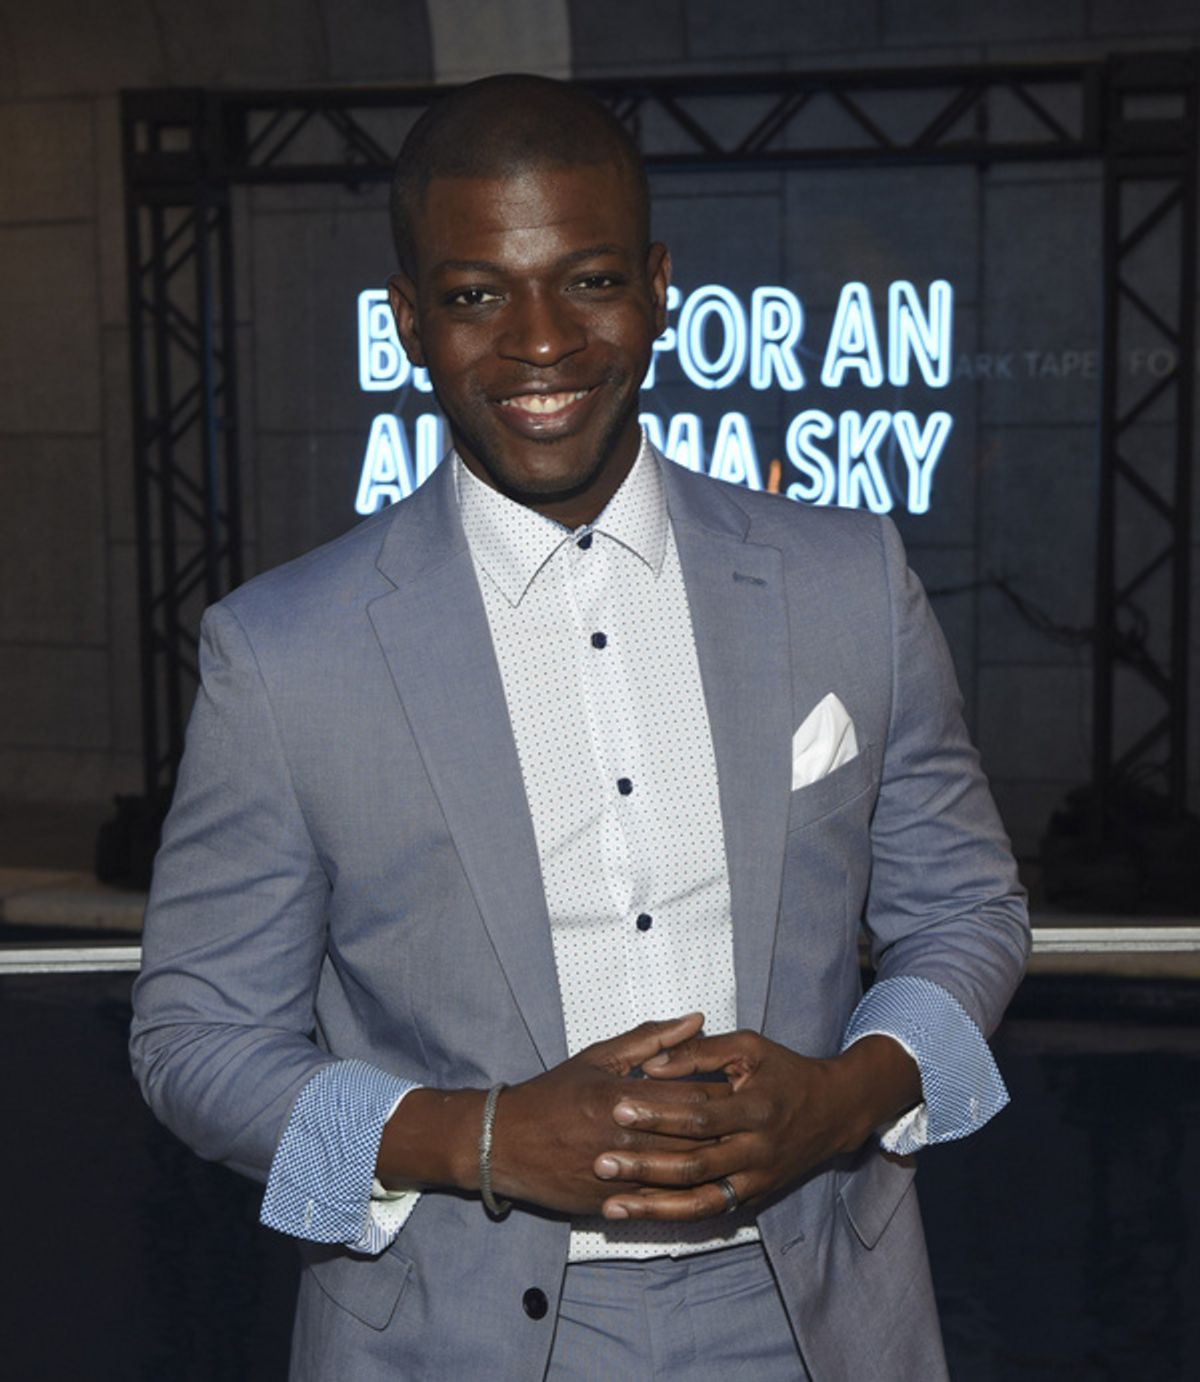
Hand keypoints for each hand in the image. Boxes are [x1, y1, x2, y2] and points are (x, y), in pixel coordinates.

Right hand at [489, 1013, 736, 1215]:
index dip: (722, 1096)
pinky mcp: (611, 1203)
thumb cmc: (554, 1093)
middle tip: (748, 1123)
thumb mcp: (599, 1057)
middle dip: (725, 1131)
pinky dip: (686, 1195)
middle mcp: (623, 1138)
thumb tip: (696, 1019)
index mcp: (622, 1097)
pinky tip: (705, 1184)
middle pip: (693, 1138)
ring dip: (712, 1165)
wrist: (505, 1143)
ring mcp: (618, 1175)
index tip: (740, 1090)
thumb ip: (650, 1038)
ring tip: (735, 1152)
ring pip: (682, 1174)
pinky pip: (661, 1204)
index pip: (690, 1098)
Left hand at [591, 1031, 919, 1221]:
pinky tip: (640, 1214)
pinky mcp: (754, 1198)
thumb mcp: (748, 1047)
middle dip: (644, 1168)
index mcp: (755, 1109)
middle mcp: (757, 1150)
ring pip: (700, 1202)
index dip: (657, 1114)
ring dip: (653, 1208)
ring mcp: (756, 1180)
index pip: (699, 1115)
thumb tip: (650, 1066)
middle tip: (600, 1163)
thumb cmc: (784, 1071)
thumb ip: (699, 1053)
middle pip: (694, 1166)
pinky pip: (710, 1212)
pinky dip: (674, 1216)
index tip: (617, 1110)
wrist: (834, 1111)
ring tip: (611, 1208)